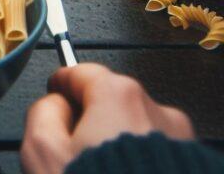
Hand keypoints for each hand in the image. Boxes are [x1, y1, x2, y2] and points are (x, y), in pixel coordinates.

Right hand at [21, 63, 193, 173]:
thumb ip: (41, 112)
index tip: (54, 99)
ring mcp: (182, 142)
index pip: (79, 73)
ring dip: (118, 146)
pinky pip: (158, 157)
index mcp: (118, 95)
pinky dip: (141, 167)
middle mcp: (156, 110)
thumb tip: (54, 106)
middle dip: (91, 122)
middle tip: (72, 154)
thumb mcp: (41, 151)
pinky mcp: (195, 168)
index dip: (59, 88)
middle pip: (110, 102)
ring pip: (136, 130)